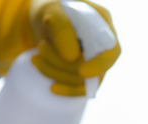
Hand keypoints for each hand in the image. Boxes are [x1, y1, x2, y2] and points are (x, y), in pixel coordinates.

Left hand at [0, 0, 119, 94]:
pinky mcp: (84, 73)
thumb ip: (62, 28)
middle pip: (95, 69)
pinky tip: (51, 88)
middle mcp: (104, 45)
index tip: (82, 72)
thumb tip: (72, 58)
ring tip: (35, 58)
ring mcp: (95, 61)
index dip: (100, 65)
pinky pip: (80, 89)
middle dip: (63, 64)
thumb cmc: (51, 9)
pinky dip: (66, 90)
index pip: (112, 50)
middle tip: (40, 48)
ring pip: (83, 81)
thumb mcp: (52, 10)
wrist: (44, 18)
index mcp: (103, 24)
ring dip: (56, 73)